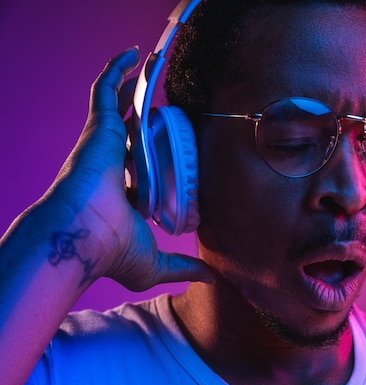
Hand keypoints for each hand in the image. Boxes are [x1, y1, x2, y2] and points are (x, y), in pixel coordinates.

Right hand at [47, 47, 212, 289]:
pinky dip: (115, 69)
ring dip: (135, 84)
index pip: (142, 167)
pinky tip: (133, 53)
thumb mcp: (156, 264)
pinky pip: (104, 89)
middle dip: (145, 114)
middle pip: (133, 131)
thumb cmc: (111, 252)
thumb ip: (183, 269)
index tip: (177, 150)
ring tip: (152, 62)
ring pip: (120, 105)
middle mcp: (114, 165)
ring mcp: (104, 144)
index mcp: (124, 192)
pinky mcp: (98, 128)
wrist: (81, 237)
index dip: (157, 156)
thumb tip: (213, 279)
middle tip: (164, 100)